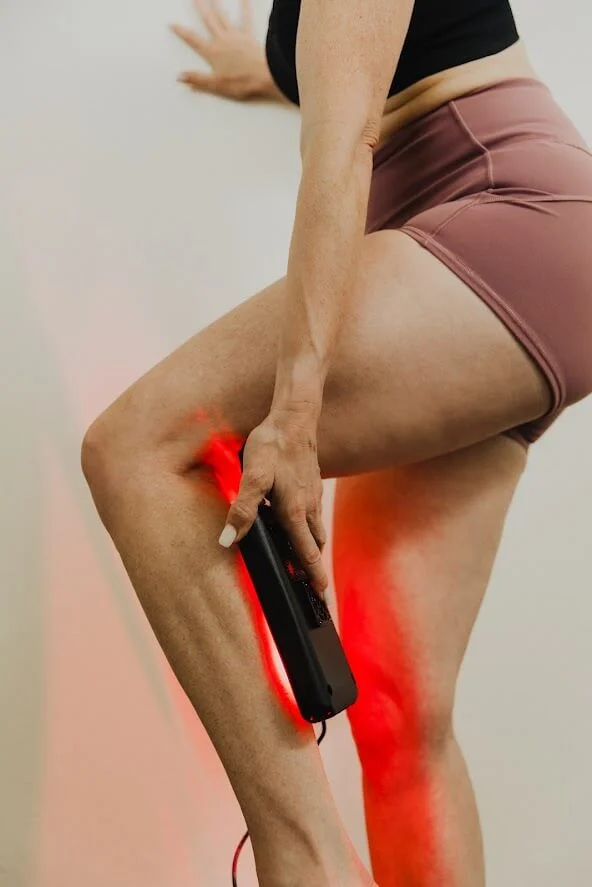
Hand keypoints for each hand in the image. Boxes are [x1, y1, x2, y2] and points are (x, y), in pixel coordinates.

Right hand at [171, 0, 273, 100]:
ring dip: (217, 4)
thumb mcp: (217, 85)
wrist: (265, 76)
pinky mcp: (248, 36)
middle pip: (208, 21)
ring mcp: (235, 36)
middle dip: (200, 8)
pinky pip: (246, 19)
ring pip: (223, 16)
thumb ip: (198, 79)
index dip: (182, 32)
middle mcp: (222, 40)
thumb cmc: (242, 82)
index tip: (172, 23)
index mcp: (212, 53)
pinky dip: (245, 8)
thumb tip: (180, 77)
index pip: (193, 40)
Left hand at [218, 407, 328, 596]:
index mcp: (295, 512)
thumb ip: (242, 509)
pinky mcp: (312, 485)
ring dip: (313, 551)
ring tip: (307, 567)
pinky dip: (310, 531)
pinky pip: (313, 516)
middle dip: (315, 570)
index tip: (321, 598)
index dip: (314, 577)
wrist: (294, 417)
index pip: (307, 554)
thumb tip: (229, 540)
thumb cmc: (273, 445)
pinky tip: (299, 527)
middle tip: (316, 592)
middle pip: (315, 547)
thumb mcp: (253, 476)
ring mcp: (313, 496)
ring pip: (316, 532)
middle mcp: (309, 508)